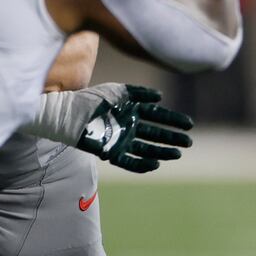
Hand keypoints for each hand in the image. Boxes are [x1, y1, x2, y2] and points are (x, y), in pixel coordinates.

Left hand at [75, 85, 193, 173]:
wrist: (67, 114)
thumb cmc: (90, 99)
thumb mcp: (115, 91)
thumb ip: (138, 92)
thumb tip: (160, 97)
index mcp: (132, 112)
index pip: (158, 116)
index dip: (173, 120)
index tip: (188, 124)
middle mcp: (129, 127)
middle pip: (156, 134)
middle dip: (173, 138)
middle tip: (188, 142)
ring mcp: (121, 141)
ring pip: (147, 149)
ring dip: (163, 152)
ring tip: (177, 154)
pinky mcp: (111, 153)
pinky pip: (130, 162)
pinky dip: (142, 165)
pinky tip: (155, 164)